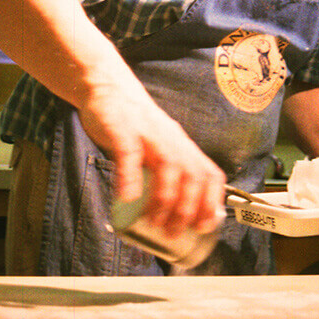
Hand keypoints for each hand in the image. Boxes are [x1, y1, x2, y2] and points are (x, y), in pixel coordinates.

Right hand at [78, 76, 225, 236]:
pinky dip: (130, 178)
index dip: (211, 201)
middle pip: (193, 173)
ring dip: (165, 198)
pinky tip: (125, 199)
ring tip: (155, 222)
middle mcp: (171, 139)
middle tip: (174, 233)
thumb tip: (162, 213)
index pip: (210, 173)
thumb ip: (161, 173)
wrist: (107, 85)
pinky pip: (130, 154)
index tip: (204, 227)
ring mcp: (149, 133)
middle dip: (188, 207)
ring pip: (169, 165)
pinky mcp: (123, 129)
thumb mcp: (156, 145)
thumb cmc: (132, 124)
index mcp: (182, 146)